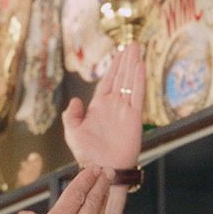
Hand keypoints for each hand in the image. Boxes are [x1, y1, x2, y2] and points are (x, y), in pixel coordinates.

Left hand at [61, 41, 142, 170]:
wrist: (102, 169)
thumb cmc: (87, 154)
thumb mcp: (73, 133)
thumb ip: (72, 115)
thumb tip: (75, 100)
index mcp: (99, 107)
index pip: (108, 82)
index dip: (114, 67)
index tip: (119, 53)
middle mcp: (114, 105)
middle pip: (121, 77)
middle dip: (126, 61)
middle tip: (132, 44)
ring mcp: (125, 110)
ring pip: (130, 82)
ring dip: (133, 65)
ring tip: (137, 49)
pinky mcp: (134, 117)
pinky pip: (137, 95)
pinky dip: (139, 80)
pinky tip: (140, 67)